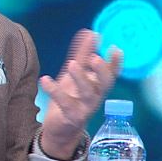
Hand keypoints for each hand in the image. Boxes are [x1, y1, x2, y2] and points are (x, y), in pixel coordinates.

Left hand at [39, 29, 122, 159]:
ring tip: (72, 64)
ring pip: (88, 94)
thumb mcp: (76, 74)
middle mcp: (96, 96)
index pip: (112, 73)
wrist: (61, 127)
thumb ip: (83, 54)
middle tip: (95, 58)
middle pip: (105, 84)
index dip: (115, 62)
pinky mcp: (71, 116)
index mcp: (98, 84)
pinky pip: (65, 103)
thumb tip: (90, 32)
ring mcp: (85, 107)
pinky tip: (46, 79)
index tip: (115, 48)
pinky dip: (55, 90)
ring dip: (81, 78)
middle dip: (102, 71)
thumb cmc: (72, 97)